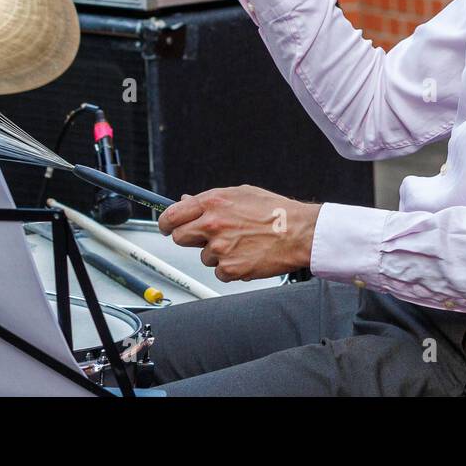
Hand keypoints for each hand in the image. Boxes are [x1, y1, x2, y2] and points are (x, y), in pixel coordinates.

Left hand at [158, 185, 319, 281]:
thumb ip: (211, 200)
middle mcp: (212, 224)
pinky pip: (220, 272)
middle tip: (207, 238)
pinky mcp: (230, 269)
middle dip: (190, 239)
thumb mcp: (240, 194)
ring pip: (204, 257)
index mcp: (213, 203)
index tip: (166, 227)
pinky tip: (246, 255)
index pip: (172, 215)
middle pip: (180, 238)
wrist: (299, 232)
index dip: (166, 223)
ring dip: (216, 253)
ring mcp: (220, 249)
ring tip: (241, 243)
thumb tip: (186, 201)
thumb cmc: (275, 211)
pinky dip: (230, 268)